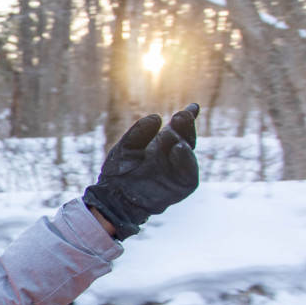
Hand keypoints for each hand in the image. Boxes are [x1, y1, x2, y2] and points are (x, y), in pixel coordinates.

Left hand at [83, 103, 198, 239]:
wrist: (112, 197)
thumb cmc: (117, 173)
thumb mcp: (125, 147)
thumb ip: (139, 132)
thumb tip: (157, 118)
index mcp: (160, 147)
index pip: (177, 130)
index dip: (186, 119)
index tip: (193, 107)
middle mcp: (171, 158)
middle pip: (185, 139)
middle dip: (185, 127)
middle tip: (182, 115)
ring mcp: (177, 173)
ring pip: (188, 154)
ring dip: (185, 140)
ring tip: (174, 133)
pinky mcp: (181, 188)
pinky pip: (190, 174)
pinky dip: (187, 161)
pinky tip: (179, 148)